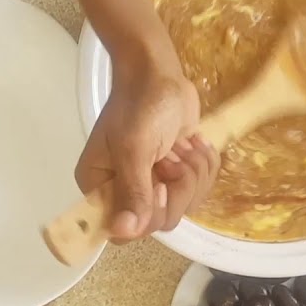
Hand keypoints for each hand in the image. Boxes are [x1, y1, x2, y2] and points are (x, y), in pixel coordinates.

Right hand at [75, 50, 219, 239]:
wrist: (159, 73)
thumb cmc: (140, 105)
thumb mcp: (133, 147)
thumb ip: (132, 191)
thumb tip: (123, 232)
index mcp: (99, 187)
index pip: (123, 232)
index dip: (148, 214)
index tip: (159, 184)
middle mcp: (122, 192)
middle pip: (159, 221)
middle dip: (178, 186)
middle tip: (173, 155)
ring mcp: (152, 185)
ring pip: (184, 206)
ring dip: (194, 172)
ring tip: (183, 145)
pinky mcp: (177, 175)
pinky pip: (200, 191)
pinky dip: (205, 166)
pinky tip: (194, 143)